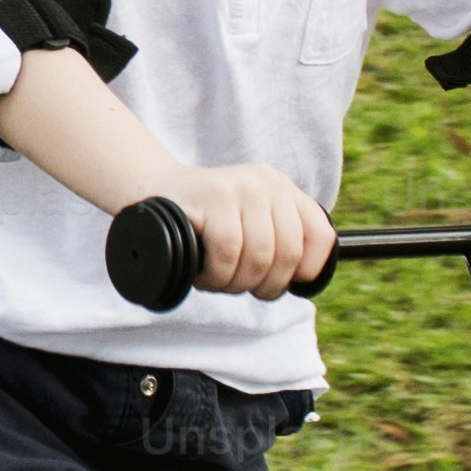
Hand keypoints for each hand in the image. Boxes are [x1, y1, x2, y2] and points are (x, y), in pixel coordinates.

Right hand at [157, 162, 336, 301]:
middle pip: (288, 254)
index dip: (306, 271)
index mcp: (283, 189)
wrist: (150, 191)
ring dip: (235, 284)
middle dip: (263, 285)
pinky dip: (216, 276)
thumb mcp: (248, 220)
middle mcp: (268, 183)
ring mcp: (240, 188)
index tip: (280, 283)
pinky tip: (203, 275)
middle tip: (238, 287)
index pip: (320, 235)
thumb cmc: (201, 221)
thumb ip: (276, 239)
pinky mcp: (213, 197)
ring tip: (217, 281)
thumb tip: (301, 282)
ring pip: (258, 258)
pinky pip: (228, 252)